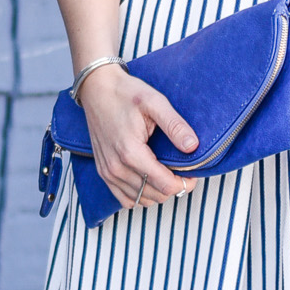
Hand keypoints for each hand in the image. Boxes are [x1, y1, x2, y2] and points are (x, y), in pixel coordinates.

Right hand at [80, 64, 198, 209]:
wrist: (97, 89)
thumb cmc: (125, 93)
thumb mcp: (155, 102)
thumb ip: (175, 126)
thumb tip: (193, 146)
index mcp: (131, 152)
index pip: (165, 185)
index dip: (184, 184)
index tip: (193, 174)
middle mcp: (116, 167)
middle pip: (155, 195)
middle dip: (174, 187)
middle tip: (183, 171)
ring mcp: (107, 172)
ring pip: (141, 200)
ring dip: (158, 192)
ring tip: (167, 174)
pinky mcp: (103, 172)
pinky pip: (125, 199)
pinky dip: (140, 195)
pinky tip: (149, 181)